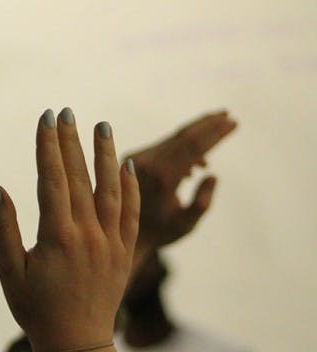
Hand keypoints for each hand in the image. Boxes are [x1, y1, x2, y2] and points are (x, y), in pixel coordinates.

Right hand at [0, 108, 139, 351]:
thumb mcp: (9, 271)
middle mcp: (88, 233)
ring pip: (111, 188)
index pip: (52, 178)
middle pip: (80, 176)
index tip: (46, 118)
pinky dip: (130, 187)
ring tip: (103, 126)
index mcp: (57, 236)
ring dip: (107, 154)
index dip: (48, 145)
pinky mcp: (125, 252)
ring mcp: (111, 241)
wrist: (76, 344)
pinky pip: (131, 212)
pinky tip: (128, 166)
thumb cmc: (35, 310)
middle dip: (72, 140)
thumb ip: (3, 227)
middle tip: (67, 111)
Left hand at [126, 110, 235, 267]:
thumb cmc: (158, 232)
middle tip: (227, 114)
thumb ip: (202, 202)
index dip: (215, 132)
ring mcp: (135, 160)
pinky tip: (195, 162)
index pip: (193, 146)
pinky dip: (180, 147)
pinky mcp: (129, 158)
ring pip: (171, 139)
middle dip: (207, 124)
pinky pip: (161, 146)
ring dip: (195, 135)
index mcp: (162, 179)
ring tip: (218, 131)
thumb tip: (212, 175)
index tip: (233, 122)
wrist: (119, 234)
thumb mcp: (185, 226)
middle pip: (181, 136)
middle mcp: (146, 165)